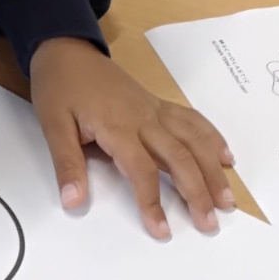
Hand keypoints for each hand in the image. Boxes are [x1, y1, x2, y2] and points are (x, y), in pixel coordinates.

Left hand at [29, 37, 234, 238]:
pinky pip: (191, 120)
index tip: (161, 230)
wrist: (67, 49)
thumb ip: (66, 164)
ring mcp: (154, 109)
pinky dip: (211, 138)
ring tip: (226, 199)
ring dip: (212, 170)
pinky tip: (225, 157)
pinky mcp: (157, 103)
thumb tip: (72, 201)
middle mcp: (144, 117)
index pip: (141, 170)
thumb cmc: (59, 86)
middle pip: (179, 157)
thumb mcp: (52, 125)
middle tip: (210, 224)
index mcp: (117, 125)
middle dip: (197, 192)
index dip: (152, 201)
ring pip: (193, 140)